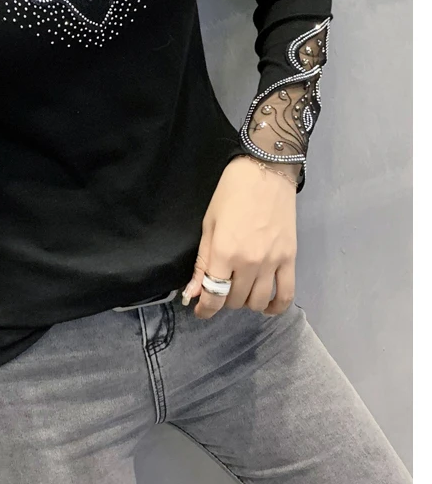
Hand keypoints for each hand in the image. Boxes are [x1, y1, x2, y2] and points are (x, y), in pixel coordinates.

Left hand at [181, 155, 297, 318]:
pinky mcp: (290, 259)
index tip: (200, 310)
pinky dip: (276, 306)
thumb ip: (202, 262)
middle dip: (223, 300)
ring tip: (240, 291)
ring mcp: (272, 263)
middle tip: (220, 288)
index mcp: (224, 252)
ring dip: (246, 303)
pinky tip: (267, 306)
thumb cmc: (230, 194)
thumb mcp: (209, 224)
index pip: (213, 295)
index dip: (204, 309)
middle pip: (235, 300)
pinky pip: (286, 294)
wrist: (265, 173)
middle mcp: (249, 263)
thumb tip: (193, 293)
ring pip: (259, 302)